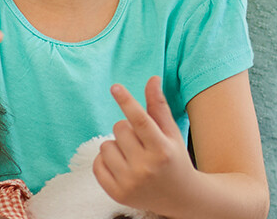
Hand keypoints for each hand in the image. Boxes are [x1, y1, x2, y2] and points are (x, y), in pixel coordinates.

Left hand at [94, 76, 198, 215]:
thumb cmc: (175, 160)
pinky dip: (105, 159)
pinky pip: (97, 164)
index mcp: (162, 150)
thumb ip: (159, 107)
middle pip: (120, 129)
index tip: (115, 87)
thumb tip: (152, 79)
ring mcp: (129, 182)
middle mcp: (145, 167)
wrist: (180, 197)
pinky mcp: (116, 193)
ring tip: (131, 154)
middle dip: (127, 128)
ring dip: (115, 144)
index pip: (141, 121)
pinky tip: (120, 164)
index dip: (127, 102)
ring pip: (106, 145)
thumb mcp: (172, 133)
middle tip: (140, 140)